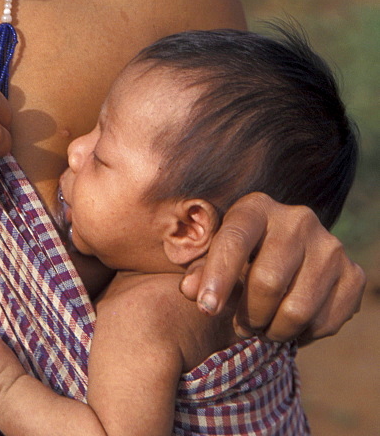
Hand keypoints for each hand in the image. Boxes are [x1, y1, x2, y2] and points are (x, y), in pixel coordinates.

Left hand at [180, 192, 365, 342]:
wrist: (288, 259)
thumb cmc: (241, 259)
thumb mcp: (215, 258)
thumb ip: (200, 272)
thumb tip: (191, 289)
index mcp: (257, 207)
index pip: (235, 240)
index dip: (218, 277)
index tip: (206, 309)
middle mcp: (297, 218)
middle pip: (268, 281)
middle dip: (249, 315)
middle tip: (243, 325)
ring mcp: (330, 245)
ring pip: (297, 309)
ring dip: (275, 330)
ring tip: (264, 327)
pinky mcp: (353, 274)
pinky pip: (325, 322)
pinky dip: (304, 335)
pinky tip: (292, 323)